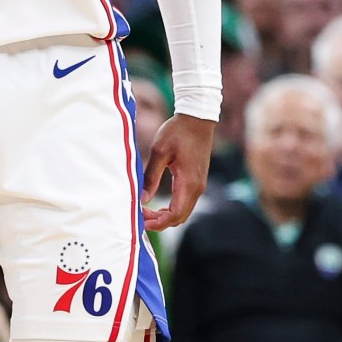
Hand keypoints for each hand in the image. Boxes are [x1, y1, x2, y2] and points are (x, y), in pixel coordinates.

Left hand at [142, 113, 213, 231]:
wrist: (198, 119)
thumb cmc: (178, 132)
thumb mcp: (159, 152)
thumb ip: (150, 177)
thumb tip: (142, 199)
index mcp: (188, 182)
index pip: (174, 215)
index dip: (158, 223)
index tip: (142, 221)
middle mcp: (197, 187)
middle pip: (180, 218)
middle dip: (160, 221)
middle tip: (141, 216)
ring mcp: (199, 185)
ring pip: (183, 212)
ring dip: (166, 215)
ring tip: (147, 210)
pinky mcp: (198, 181)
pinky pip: (186, 203)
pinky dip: (172, 208)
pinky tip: (158, 203)